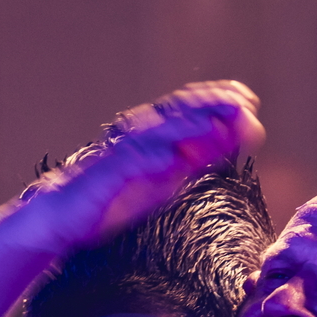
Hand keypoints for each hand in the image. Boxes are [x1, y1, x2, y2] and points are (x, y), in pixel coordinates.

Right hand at [23, 80, 264, 253]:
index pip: (189, 111)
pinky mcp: (103, 176)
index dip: (218, 102)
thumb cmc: (116, 196)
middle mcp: (138, 137)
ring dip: (186, 127)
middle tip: (241, 101)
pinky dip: (150, 159)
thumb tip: (233, 138)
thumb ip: (196, 158)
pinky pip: (128, 164)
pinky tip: (171, 158)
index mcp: (153, 137)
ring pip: (155, 134)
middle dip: (209, 106)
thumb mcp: (167, 178)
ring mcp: (120, 154)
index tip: (250, 100)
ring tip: (214, 123)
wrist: (66, 216)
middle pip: (176, 114)